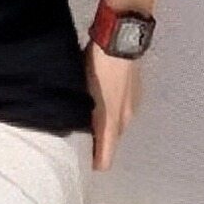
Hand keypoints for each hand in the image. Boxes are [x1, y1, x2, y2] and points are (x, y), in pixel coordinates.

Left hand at [84, 44, 141, 168]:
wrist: (121, 39)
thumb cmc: (97, 66)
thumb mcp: (81, 90)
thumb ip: (77, 113)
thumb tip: (67, 124)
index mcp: (111, 122)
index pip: (105, 158)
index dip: (94, 164)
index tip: (81, 164)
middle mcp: (125, 118)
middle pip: (112, 141)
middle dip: (99, 143)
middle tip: (80, 135)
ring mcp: (133, 104)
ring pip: (118, 124)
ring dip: (106, 123)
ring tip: (89, 113)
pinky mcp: (136, 91)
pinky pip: (123, 109)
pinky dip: (114, 108)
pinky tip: (102, 95)